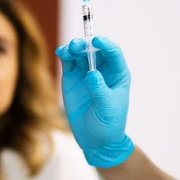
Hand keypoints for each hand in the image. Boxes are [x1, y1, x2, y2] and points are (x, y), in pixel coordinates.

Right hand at [56, 37, 133, 166]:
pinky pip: (68, 62)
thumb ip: (100, 90)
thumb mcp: (107, 108)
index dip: (106, 45)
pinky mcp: (72, 78)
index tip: (97, 41)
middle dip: (86, 45)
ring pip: (80, 53)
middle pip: (95, 50)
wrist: (95, 139)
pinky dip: (64, 55)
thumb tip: (92, 74)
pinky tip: (61, 52)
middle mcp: (103, 70)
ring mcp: (86, 72)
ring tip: (68, 50)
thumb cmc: (108, 123)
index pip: (114, 54)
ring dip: (74, 48)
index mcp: (118, 74)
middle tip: (77, 46)